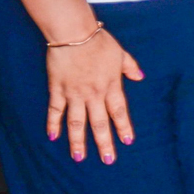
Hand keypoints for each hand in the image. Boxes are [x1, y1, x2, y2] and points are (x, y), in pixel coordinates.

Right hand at [47, 29, 143, 162]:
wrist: (74, 33)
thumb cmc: (98, 41)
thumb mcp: (120, 53)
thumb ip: (130, 67)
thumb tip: (140, 77)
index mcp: (111, 85)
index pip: (119, 112)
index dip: (124, 127)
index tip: (127, 142)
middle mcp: (94, 93)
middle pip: (100, 123)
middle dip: (104, 143)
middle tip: (108, 160)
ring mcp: (74, 93)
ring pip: (77, 122)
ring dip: (78, 141)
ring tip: (79, 157)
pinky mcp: (58, 89)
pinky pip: (55, 110)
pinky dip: (53, 124)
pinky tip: (53, 137)